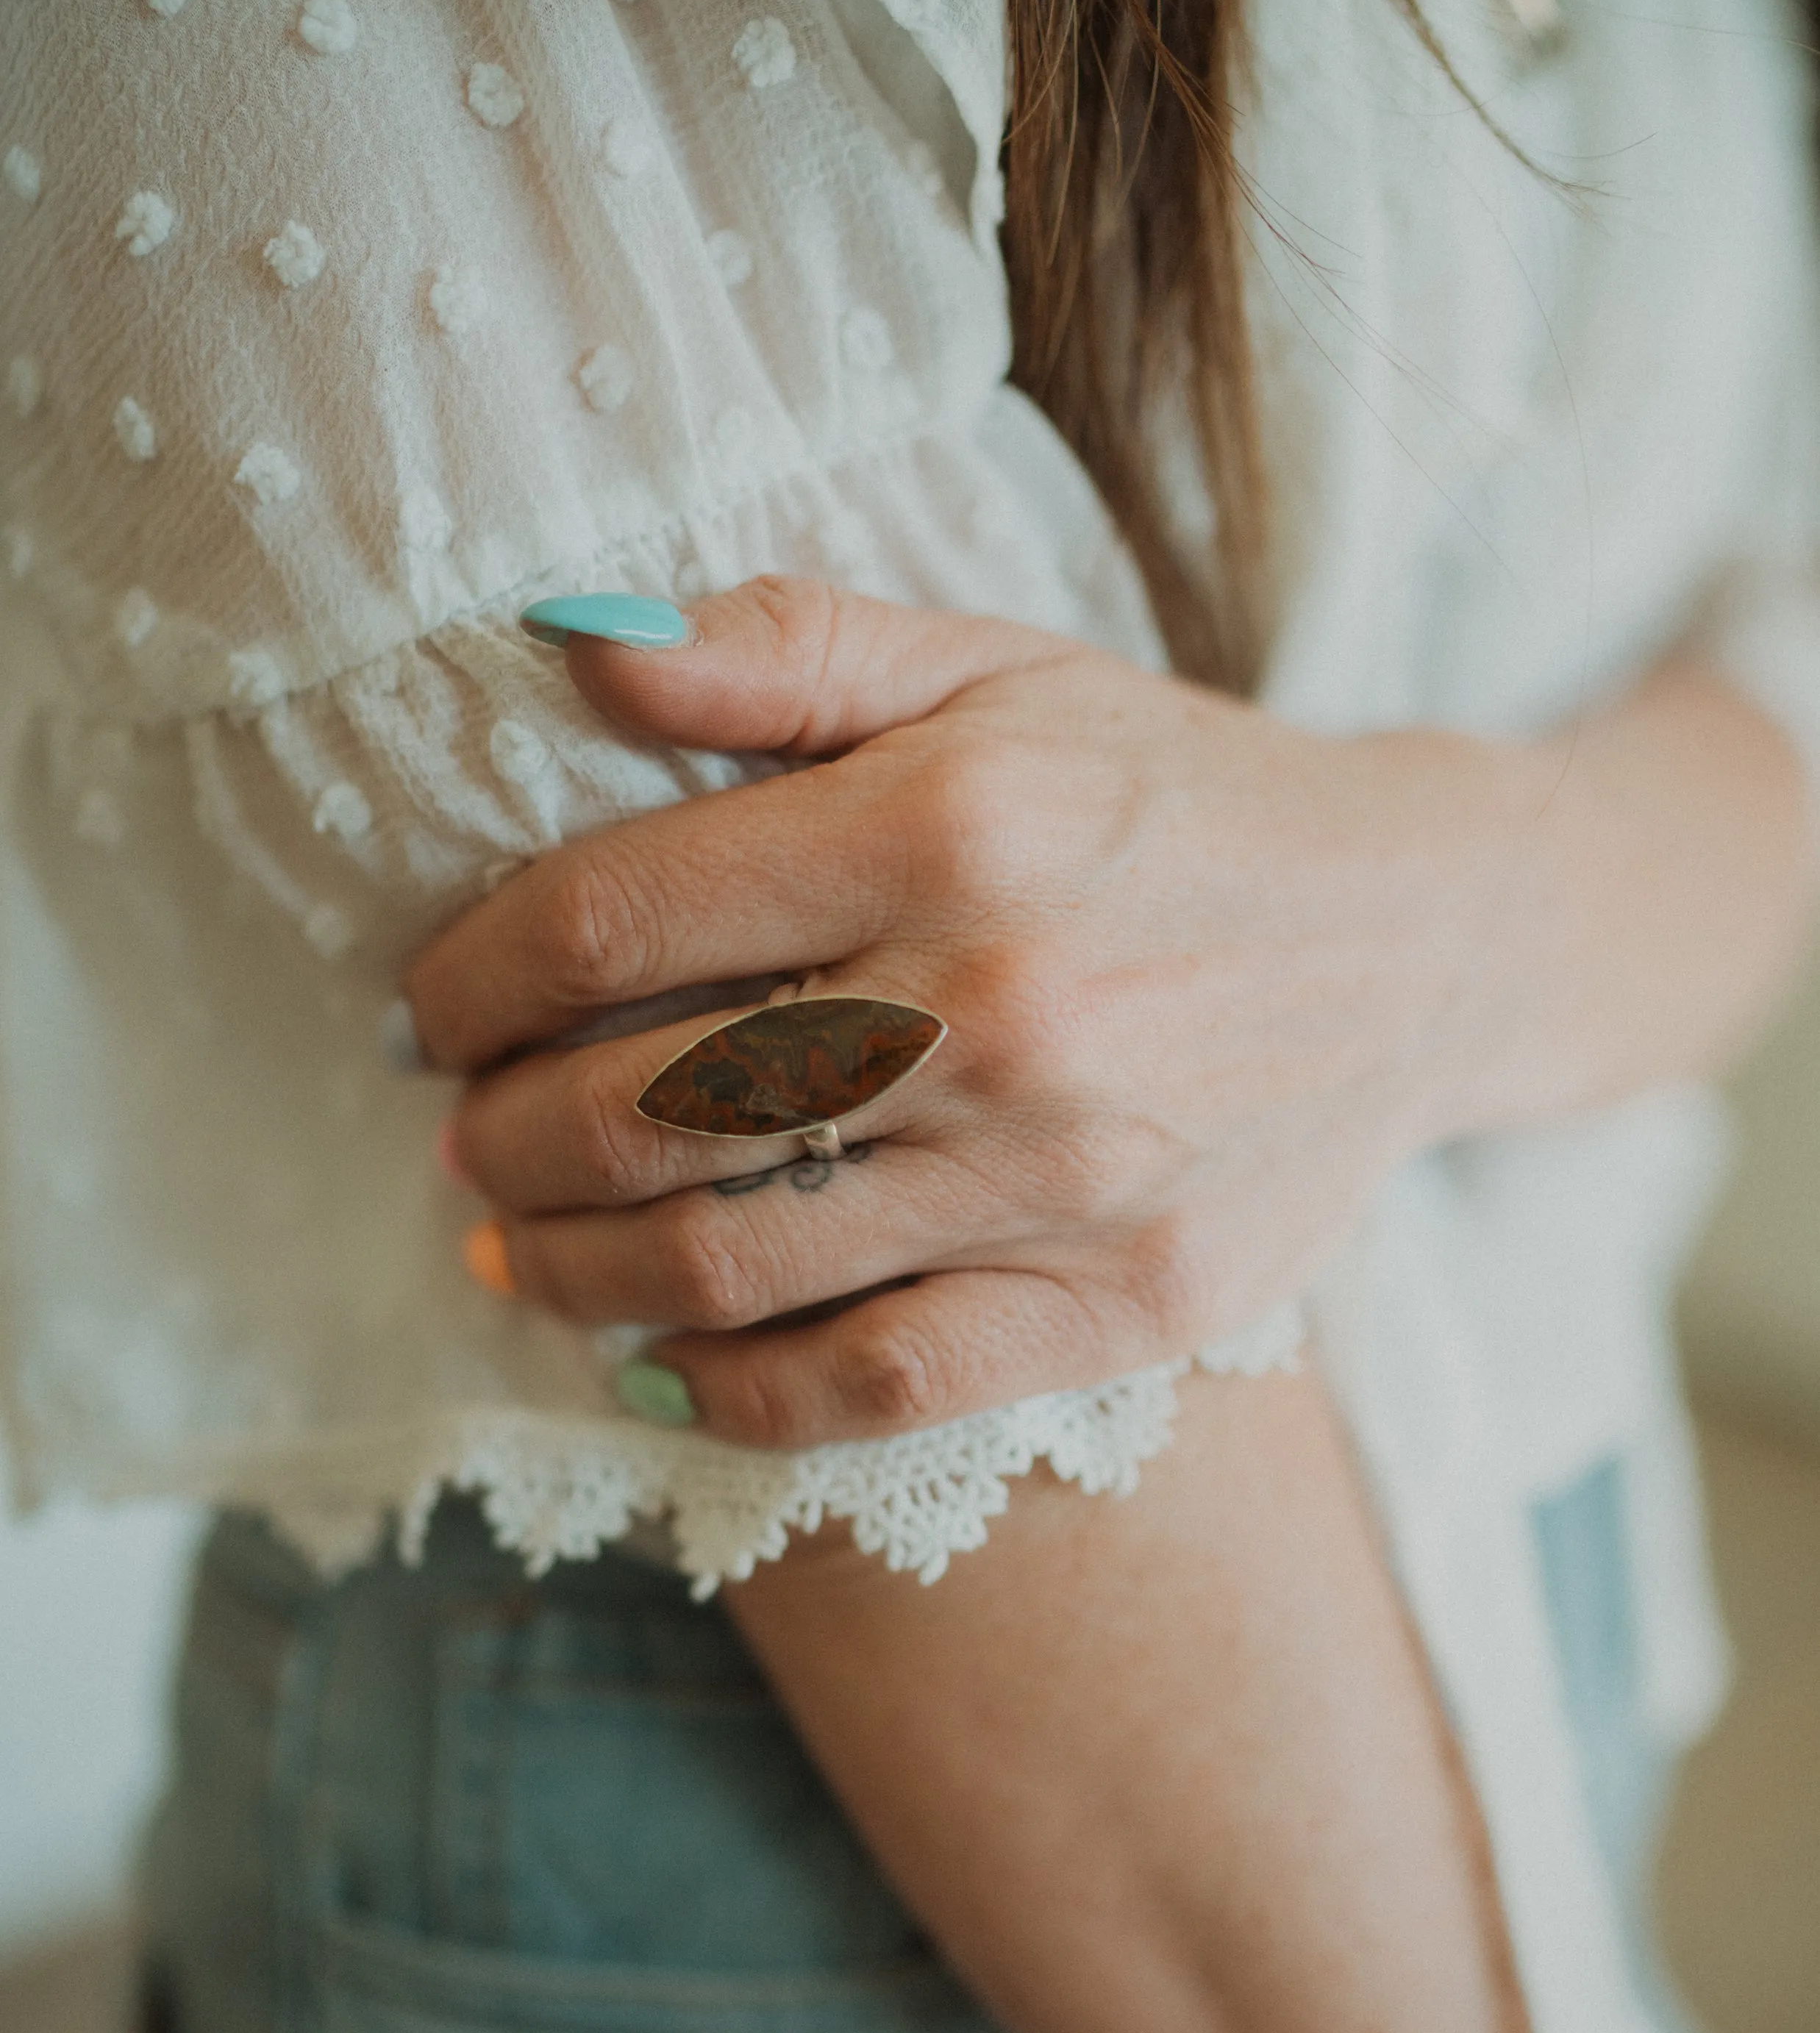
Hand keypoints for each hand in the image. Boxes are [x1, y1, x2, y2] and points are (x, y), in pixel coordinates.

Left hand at [404, 575, 1528, 1445]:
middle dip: (499, 1136)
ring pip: (725, 1264)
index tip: (436, 1005)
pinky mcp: (1120, 1306)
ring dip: (568, 1273)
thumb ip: (782, 646)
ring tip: (515, 1250)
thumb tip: (564, 639)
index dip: (473, 974)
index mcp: (953, 824)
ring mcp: (1063, 1177)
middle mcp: (1002, 1006)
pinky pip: (867, 1386)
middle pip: (641, 1110)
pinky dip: (723, 1393)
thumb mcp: (996, 667)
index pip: (613, 918)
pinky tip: (650, 1364)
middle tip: (464, 1136)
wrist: (1423, 940)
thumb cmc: (1174, 795)